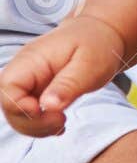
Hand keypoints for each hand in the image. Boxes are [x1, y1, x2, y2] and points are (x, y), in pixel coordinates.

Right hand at [0, 17, 125, 136]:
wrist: (102, 35)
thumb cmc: (97, 45)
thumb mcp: (90, 64)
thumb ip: (68, 84)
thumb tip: (47, 106)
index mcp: (32, 59)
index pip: (8, 87)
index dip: (20, 106)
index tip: (47, 112)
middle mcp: (23, 71)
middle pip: (8, 105)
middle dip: (31, 122)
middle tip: (61, 121)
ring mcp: (28, 83)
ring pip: (16, 114)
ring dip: (36, 127)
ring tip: (62, 122)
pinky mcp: (36, 93)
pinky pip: (29, 115)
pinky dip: (41, 125)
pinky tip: (59, 124)